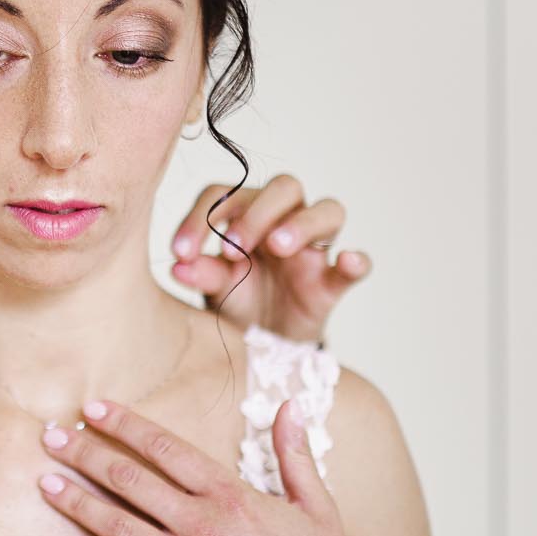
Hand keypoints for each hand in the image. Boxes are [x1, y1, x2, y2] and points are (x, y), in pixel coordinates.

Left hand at [34, 399, 379, 535]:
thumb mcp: (317, 507)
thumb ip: (294, 454)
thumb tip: (290, 406)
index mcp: (233, 496)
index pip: (166, 449)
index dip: (125, 425)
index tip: (93, 409)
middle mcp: (202, 527)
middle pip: (129, 481)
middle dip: (85, 454)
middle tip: (50, 437)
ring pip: (116, 527)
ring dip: (75, 503)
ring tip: (44, 482)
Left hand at [167, 175, 369, 343]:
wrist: (262, 347)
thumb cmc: (237, 302)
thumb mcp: (214, 288)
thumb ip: (202, 273)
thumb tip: (179, 267)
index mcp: (246, 215)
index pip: (226, 195)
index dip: (201, 216)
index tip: (180, 252)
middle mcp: (283, 222)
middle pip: (285, 187)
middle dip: (257, 212)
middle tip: (231, 247)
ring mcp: (313, 250)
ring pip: (327, 211)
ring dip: (302, 223)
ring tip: (278, 246)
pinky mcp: (332, 283)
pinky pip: (357, 265)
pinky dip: (356, 260)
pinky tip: (348, 260)